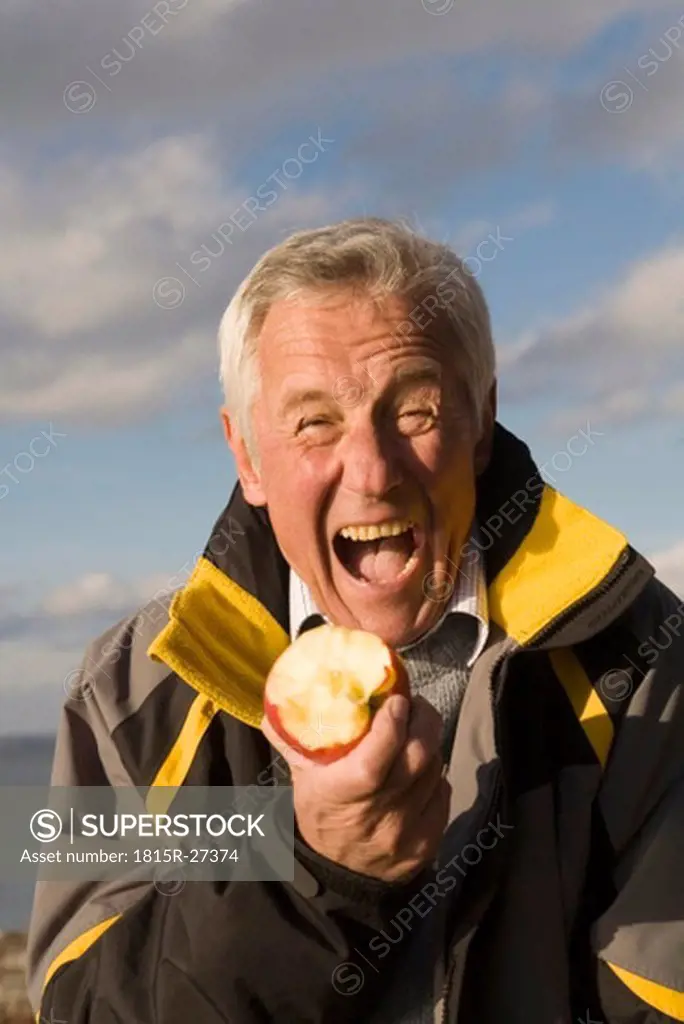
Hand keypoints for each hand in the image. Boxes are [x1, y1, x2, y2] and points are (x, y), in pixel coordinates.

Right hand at [261, 694, 449, 881]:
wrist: (339, 872)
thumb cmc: (321, 811)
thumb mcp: (301, 777)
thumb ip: (292, 738)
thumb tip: (279, 700)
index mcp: (342, 794)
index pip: (375, 759)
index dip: (391, 724)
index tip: (396, 699)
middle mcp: (379, 816)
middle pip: (418, 757)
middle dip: (423, 720)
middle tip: (414, 705)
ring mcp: (407, 832)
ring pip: (434, 771)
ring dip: (429, 745)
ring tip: (415, 734)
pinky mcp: (428, 842)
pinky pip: (442, 794)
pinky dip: (434, 776)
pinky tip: (419, 772)